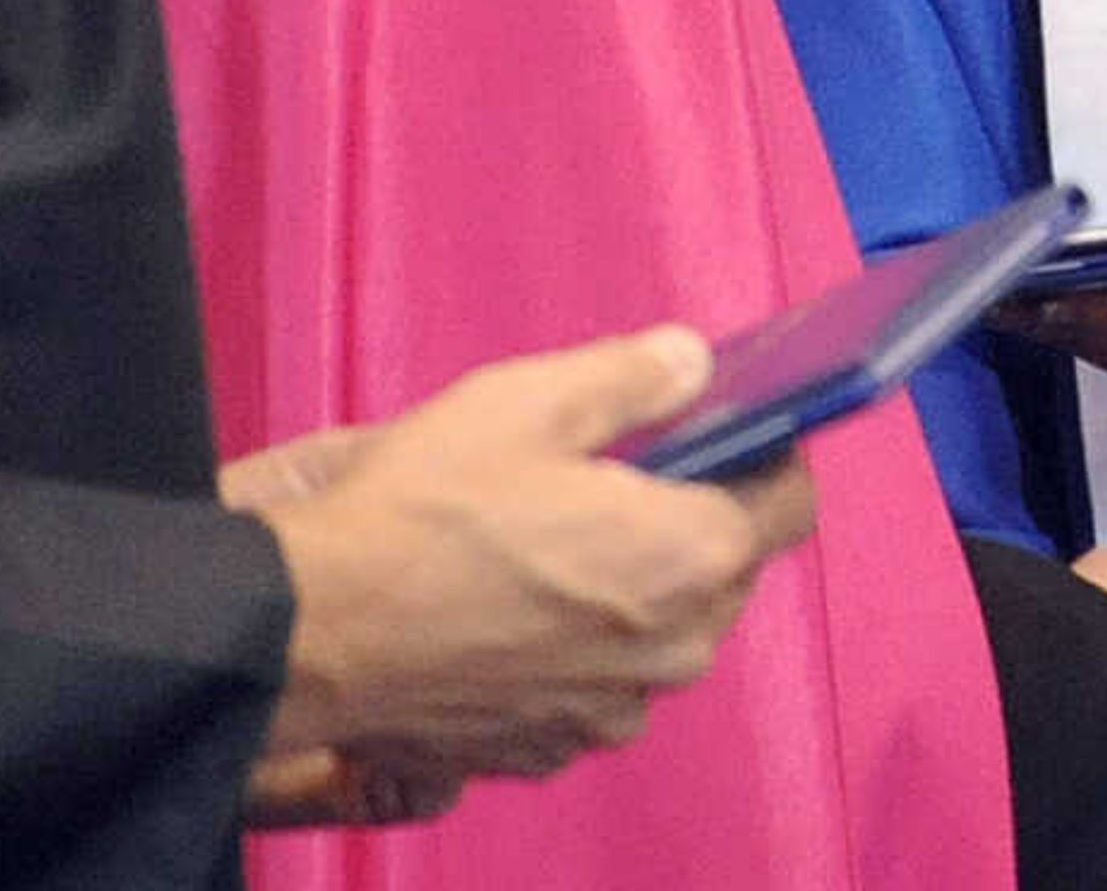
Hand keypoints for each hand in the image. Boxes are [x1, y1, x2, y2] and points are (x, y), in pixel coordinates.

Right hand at [228, 325, 817, 798]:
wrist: (316, 632)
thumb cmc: (425, 511)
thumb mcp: (530, 400)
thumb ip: (635, 377)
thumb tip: (694, 360)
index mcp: (690, 557)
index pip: (791, 503)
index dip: (768, 456)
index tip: (732, 431)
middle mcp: (673, 649)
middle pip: (726, 572)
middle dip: (693, 521)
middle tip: (621, 475)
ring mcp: (611, 710)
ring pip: (660, 633)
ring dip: (632, 588)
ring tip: (552, 540)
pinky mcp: (550, 745)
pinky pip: (596, 682)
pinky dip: (576, 645)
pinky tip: (512, 605)